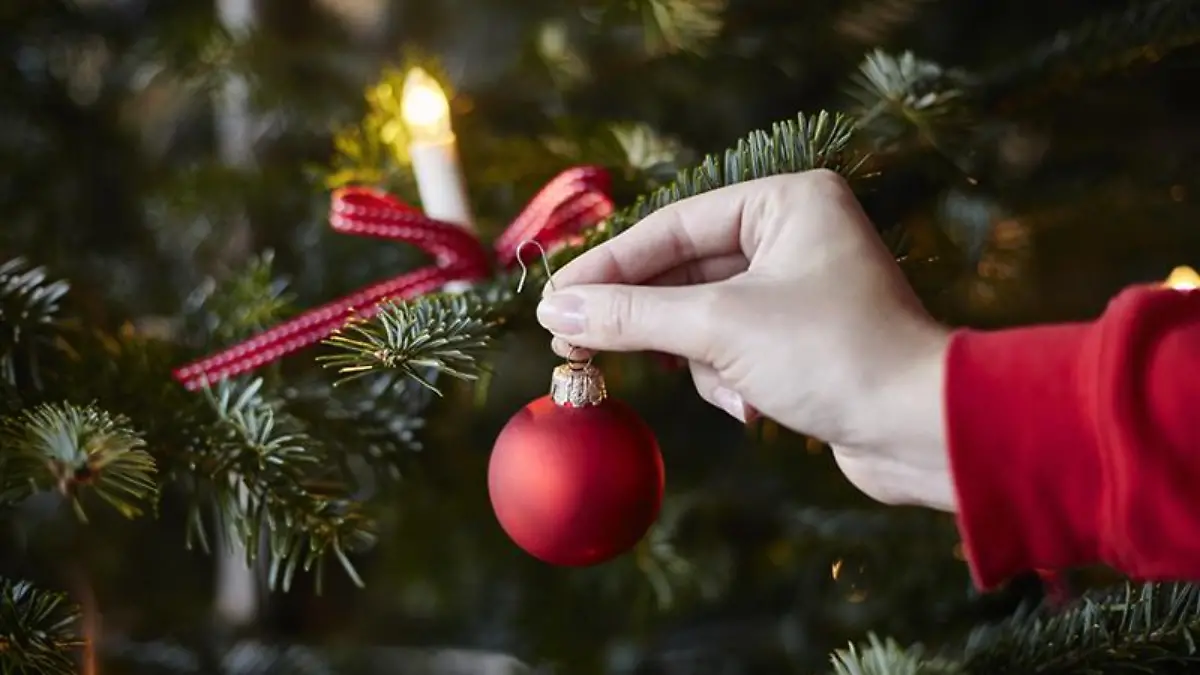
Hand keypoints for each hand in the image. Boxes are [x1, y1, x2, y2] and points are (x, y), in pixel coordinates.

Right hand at [535, 170, 956, 510]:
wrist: (919, 430)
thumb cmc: (833, 354)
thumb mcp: (719, 327)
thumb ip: (633, 315)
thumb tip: (559, 312)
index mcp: (786, 202)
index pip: (671, 226)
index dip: (607, 265)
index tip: (554, 301)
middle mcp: (793, 234)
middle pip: (682, 271)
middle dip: (646, 319)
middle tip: (572, 346)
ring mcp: (796, 288)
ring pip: (700, 317)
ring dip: (700, 360)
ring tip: (725, 387)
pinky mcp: (797, 338)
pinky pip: (729, 348)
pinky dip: (728, 379)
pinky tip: (752, 405)